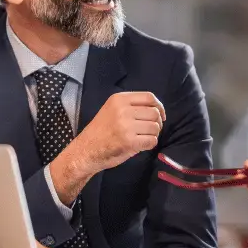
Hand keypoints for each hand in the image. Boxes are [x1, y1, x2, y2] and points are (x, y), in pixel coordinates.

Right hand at [50, 92, 165, 203]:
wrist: (86, 150)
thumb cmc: (101, 131)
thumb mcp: (112, 109)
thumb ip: (131, 106)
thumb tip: (156, 109)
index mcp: (119, 99)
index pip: (149, 97)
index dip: (159, 106)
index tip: (161, 115)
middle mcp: (123, 110)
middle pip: (154, 113)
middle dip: (157, 122)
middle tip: (149, 130)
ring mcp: (126, 126)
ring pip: (155, 127)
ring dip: (153, 134)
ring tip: (143, 137)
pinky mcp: (129, 142)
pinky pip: (152, 141)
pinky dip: (150, 144)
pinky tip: (141, 145)